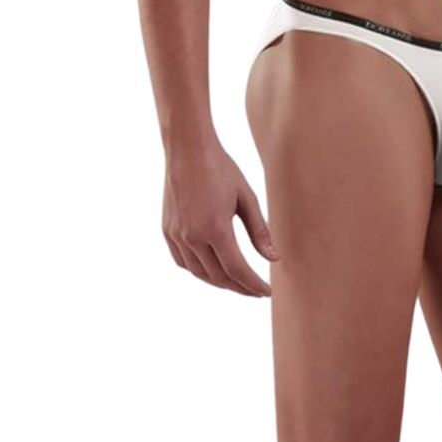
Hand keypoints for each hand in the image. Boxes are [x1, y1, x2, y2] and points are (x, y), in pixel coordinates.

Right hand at [163, 137, 278, 295]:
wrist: (188, 150)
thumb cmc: (221, 169)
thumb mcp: (247, 197)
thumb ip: (260, 230)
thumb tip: (273, 258)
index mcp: (215, 229)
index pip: (237, 270)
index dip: (253, 284)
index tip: (266, 292)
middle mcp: (193, 237)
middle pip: (218, 276)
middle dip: (239, 287)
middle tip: (255, 290)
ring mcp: (177, 235)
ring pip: (199, 273)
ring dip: (219, 282)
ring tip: (237, 283)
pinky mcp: (167, 231)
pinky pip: (183, 262)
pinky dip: (199, 271)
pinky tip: (211, 269)